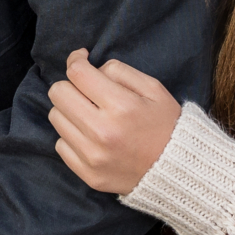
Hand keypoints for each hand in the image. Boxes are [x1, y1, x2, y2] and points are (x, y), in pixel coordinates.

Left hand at [46, 48, 181, 195]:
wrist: (179, 170)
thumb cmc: (166, 124)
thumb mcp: (153, 88)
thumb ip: (119, 71)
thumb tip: (91, 68)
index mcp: (121, 106)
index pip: (77, 73)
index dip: (76, 60)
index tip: (81, 59)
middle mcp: (102, 132)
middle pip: (58, 94)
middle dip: (70, 85)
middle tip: (85, 90)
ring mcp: (92, 156)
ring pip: (56, 118)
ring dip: (69, 111)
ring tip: (89, 114)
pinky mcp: (88, 174)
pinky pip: (61, 145)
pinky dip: (72, 136)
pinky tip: (90, 136)